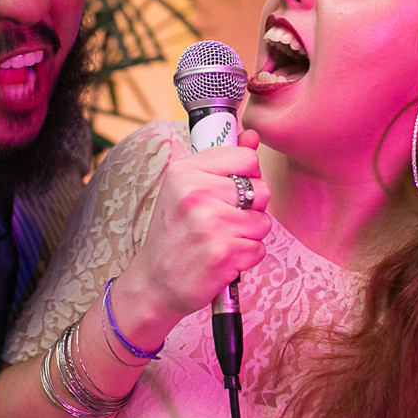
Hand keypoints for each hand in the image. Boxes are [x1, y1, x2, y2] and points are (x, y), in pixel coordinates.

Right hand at [112, 130, 270, 335]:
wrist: (154, 283)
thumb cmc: (174, 234)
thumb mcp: (186, 189)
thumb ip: (222, 161)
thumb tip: (253, 135)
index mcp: (185, 171)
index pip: (246, 157)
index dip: (246, 176)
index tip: (229, 191)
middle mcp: (196, 194)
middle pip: (261, 190)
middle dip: (250, 209)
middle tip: (222, 221)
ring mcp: (210, 224)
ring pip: (263, 221)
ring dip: (248, 235)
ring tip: (221, 240)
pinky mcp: (223, 253)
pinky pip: (259, 249)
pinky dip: (246, 258)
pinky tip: (222, 259)